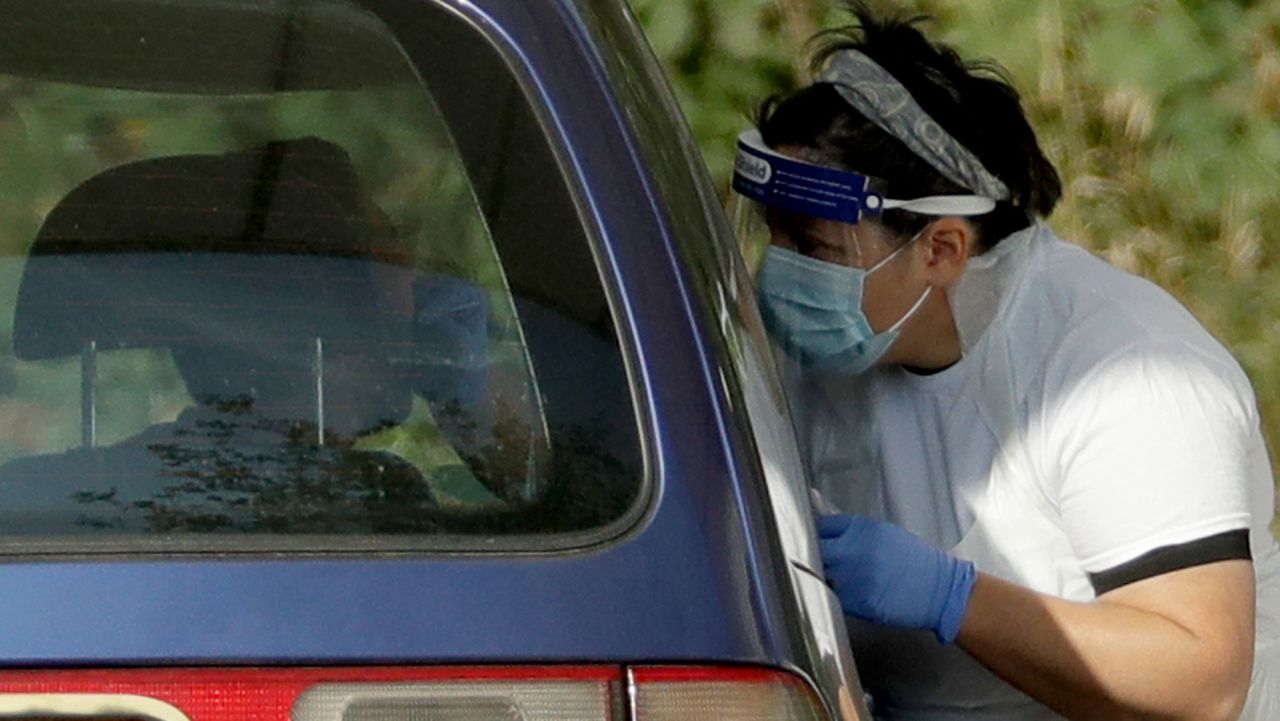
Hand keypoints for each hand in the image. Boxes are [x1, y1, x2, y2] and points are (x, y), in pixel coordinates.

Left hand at [817, 514, 976, 643]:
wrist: (939, 589)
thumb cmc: (914, 561)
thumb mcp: (885, 534)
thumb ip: (856, 533)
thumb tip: (831, 533)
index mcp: (862, 530)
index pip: (823, 526)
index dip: (816, 533)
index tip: (813, 537)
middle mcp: (855, 552)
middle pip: (817, 550)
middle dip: (815, 554)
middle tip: (817, 559)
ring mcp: (855, 578)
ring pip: (823, 576)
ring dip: (824, 577)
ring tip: (835, 577)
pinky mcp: (858, 602)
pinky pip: (836, 597)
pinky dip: (837, 595)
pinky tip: (849, 592)